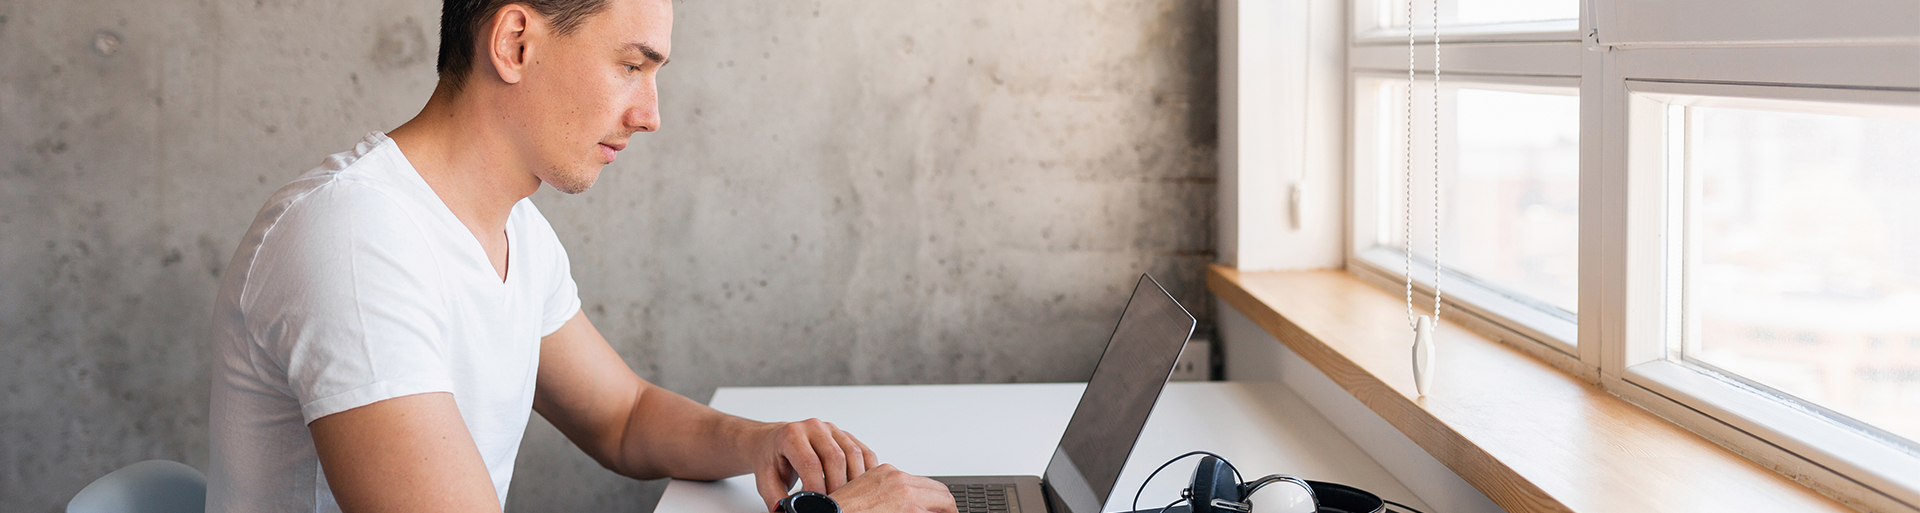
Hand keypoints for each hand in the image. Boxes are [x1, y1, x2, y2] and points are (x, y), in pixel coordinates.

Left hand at [752, 419, 880, 511]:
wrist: (773, 442)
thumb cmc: (771, 460)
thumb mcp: (766, 481)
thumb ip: (778, 499)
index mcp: (792, 435)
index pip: (810, 462)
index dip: (816, 487)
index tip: (817, 505)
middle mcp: (814, 427)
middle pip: (836, 457)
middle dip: (838, 486)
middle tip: (836, 505)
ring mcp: (832, 429)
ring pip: (853, 454)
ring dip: (855, 480)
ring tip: (850, 499)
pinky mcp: (846, 436)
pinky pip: (864, 452)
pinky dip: (867, 471)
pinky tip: (863, 486)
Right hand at [829, 464, 957, 512]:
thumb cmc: (840, 512)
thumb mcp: (864, 495)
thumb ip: (886, 496)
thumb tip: (898, 507)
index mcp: (888, 473)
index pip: (924, 484)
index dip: (936, 500)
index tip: (938, 510)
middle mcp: (899, 480)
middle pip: (940, 493)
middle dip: (947, 508)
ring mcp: (905, 496)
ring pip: (944, 504)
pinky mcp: (910, 511)